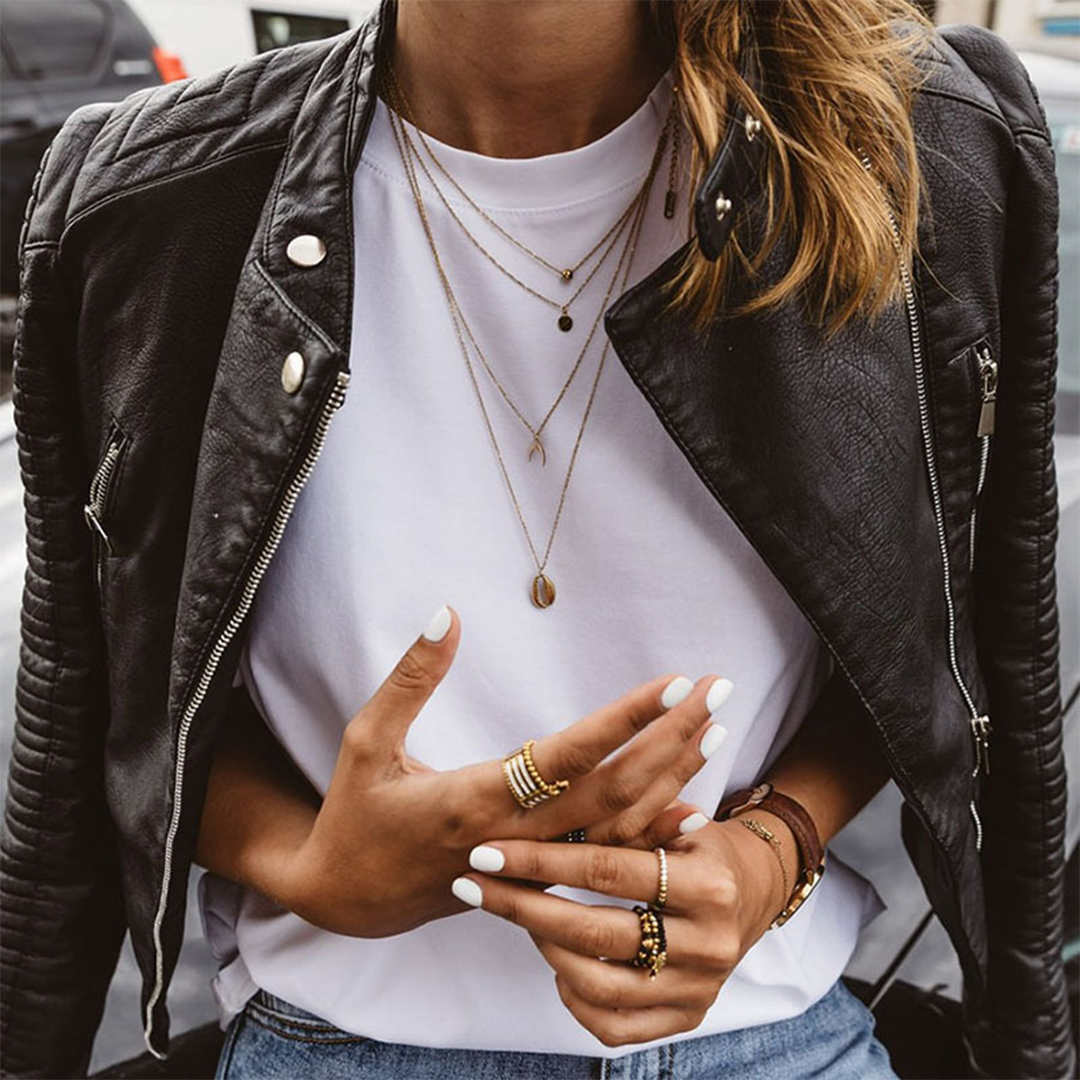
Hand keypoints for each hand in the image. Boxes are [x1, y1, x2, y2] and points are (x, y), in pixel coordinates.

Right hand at [279, 604, 733, 937]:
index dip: (624, 721)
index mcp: (473, 798)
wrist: (345, 899)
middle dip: (671, 740)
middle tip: (720, 693)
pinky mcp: (535, 880)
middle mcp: (514, 838)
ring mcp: (530, 866)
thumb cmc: (354, 814)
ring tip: (716, 731)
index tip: (674, 684)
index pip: (566, 756)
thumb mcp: (364, 739)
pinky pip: (605, 857)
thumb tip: (444, 612)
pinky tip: (692, 807)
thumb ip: (409, 679)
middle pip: (612, 790)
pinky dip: (651, 833)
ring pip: (617, 827)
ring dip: (672, 777)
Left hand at [450, 817, 794, 1046]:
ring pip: (597, 986)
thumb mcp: (674, 819)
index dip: (540, 859)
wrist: (756, 888)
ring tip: (519, 916)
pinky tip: (556, 962)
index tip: (487, 851)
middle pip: (593, 932)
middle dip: (521, 906)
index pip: (605, 871)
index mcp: (706, 885)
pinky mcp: (688, 1017)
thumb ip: (624, 818)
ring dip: (543, 949)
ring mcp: (699, 989)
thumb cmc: (699, 843)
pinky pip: (614, 1026)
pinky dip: (573, 997)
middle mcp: (708, 943)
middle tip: (474, 884)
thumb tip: (546, 797)